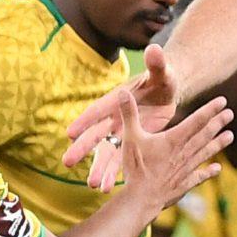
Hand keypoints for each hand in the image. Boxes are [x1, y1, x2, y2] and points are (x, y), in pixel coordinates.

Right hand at [63, 44, 180, 189]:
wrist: (168, 92)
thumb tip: (155, 49)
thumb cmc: (163, 79)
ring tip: (93, 185)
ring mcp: (121, 131)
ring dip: (99, 167)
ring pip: (107, 152)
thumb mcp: (162, 72)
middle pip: (96, 134)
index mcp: (118, 99)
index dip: (85, 120)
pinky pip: (120, 160)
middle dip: (83, 148)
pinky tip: (106, 187)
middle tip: (67, 162)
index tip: (70, 132)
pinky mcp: (130, 142)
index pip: (99, 109)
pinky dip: (113, 173)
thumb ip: (157, 63)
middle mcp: (115, 116)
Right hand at [113, 93, 231, 215]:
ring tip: (231, 136)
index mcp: (173, 140)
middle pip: (204, 135)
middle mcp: (184, 153)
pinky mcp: (184, 184)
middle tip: (230, 114)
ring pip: (205, 153)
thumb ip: (128, 114)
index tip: (223, 102)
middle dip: (217, 123)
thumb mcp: (130, 138)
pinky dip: (208, 172)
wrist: (141, 198)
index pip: (196, 121)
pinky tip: (217, 169)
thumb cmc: (136, 168)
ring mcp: (186, 169)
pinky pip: (199, 176)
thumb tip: (122, 92)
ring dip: (218, 144)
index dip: (210, 110)